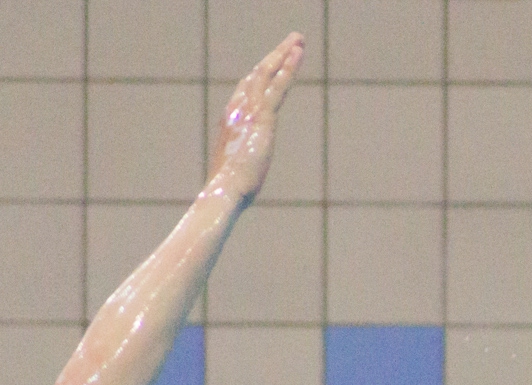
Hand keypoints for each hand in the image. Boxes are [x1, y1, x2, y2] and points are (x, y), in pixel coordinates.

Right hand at [207, 32, 304, 204]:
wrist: (225, 190)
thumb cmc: (230, 189)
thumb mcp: (237, 169)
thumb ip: (242, 161)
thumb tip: (241, 178)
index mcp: (231, 121)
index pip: (246, 90)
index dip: (259, 74)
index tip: (269, 63)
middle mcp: (237, 109)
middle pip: (257, 75)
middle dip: (274, 57)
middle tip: (289, 42)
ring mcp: (249, 110)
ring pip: (268, 73)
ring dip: (284, 54)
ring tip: (298, 39)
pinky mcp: (262, 116)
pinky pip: (278, 84)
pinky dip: (288, 67)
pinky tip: (297, 53)